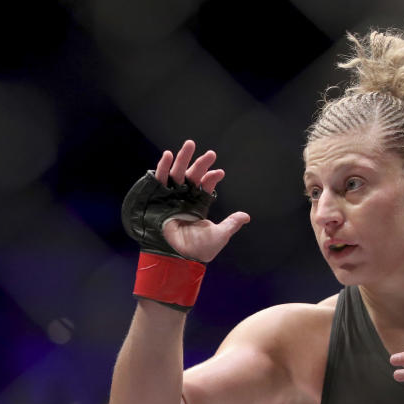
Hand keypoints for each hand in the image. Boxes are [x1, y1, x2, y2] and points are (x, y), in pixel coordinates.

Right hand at [153, 140, 249, 262]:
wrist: (177, 258)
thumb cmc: (197, 250)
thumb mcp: (219, 235)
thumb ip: (231, 224)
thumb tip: (246, 216)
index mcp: (197, 205)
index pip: (205, 186)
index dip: (211, 177)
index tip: (220, 172)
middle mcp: (184, 198)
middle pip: (192, 175)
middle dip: (200, 163)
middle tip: (211, 153)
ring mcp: (171, 197)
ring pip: (176, 173)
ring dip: (183, 158)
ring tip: (190, 144)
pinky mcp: (157, 198)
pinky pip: (159, 179)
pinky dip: (162, 167)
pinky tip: (168, 155)